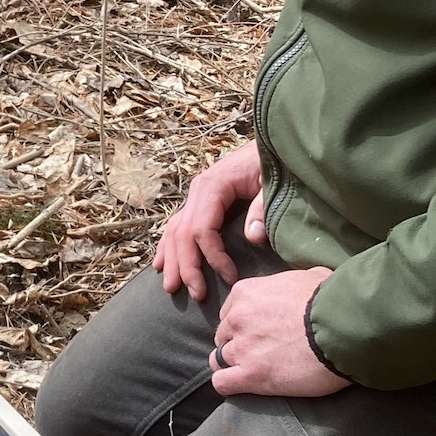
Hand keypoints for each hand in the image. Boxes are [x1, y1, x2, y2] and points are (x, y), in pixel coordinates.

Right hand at [153, 141, 266, 300]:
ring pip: (175, 231)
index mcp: (212, 186)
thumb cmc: (273, 161)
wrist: (272, 141)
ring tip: (172, 288)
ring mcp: (196, 195)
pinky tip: (162, 263)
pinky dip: (169, 245)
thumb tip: (252, 237)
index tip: (231, 277)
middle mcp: (198, 191)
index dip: (213, 257)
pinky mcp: (201, 200)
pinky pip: (178, 225)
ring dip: (173, 260)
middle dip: (187, 266)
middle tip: (197, 294)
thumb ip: (261, 208)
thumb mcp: (271, 183)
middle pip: (183, 234)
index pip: (201, 230)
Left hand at [211, 268, 348, 397]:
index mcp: (247, 293)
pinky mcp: (251, 375)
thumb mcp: (312, 276)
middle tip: (259, 353)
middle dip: (237, 344)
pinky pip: (222, 383)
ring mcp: (241, 348)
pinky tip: (242, 385)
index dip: (242, 325)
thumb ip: (296, 282)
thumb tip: (308, 283)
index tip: (257, 332)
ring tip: (252, 371)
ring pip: (218, 360)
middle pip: (223, 336)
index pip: (229, 312)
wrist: (342, 328)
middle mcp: (237, 319)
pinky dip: (228, 384)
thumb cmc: (332, 301)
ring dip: (231, 366)